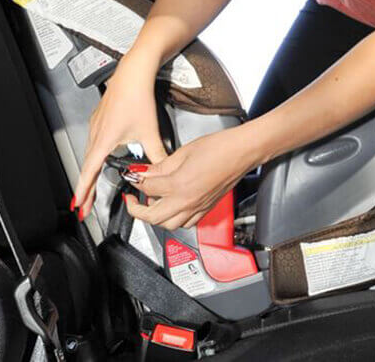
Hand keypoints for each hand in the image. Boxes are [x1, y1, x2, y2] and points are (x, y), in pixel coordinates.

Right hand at [72, 50, 167, 218]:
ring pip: (89, 154)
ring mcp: (96, 125)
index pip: (90, 172)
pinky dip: (94, 157)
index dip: (84, 192)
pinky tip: (101, 160)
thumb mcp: (150, 131)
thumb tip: (163, 169)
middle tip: (85, 205)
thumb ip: (157, 154)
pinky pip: (93, 143)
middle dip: (86, 188)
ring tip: (91, 188)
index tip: (80, 206)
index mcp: (104, 140)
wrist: (133, 73)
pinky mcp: (99, 118)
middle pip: (87, 167)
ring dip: (90, 173)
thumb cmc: (137, 96)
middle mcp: (96, 133)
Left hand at [123, 126, 255, 229]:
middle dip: (138, 210)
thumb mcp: (183, 152)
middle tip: (132, 200)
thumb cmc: (219, 147)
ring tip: (152, 203)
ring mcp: (198, 208)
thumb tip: (145, 172)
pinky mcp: (206, 209)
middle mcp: (187, 201)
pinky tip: (173, 207)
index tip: (132, 176)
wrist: (242, 152)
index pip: (147, 189)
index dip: (136, 181)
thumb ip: (161, 166)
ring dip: (156, 218)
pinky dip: (174, 219)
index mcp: (179, 185)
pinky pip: (186, 223)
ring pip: (169, 225)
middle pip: (153, 217)